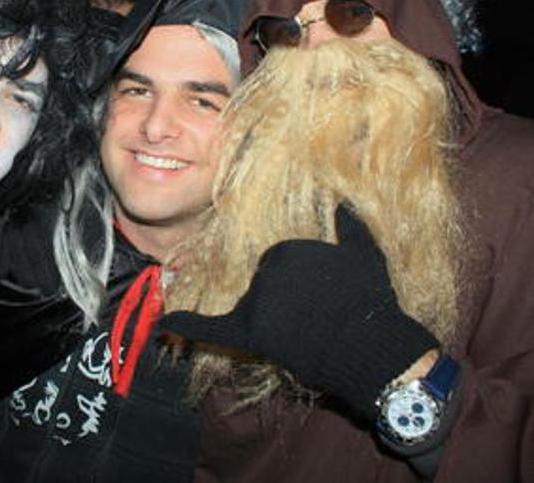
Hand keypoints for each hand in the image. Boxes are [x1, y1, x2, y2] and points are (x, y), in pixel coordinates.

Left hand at [161, 205, 437, 420]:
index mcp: (287, 246)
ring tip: (311, 328)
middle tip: (321, 313)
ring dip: (276, 316)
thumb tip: (342, 190)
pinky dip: (187, 325)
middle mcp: (266, 269)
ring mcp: (257, 301)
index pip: (279, 259)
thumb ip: (349, 219)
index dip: (304, 279)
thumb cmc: (370, 299)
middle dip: (288, 296)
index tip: (327, 292)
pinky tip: (168, 323)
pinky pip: (211, 328)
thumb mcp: (364, 251)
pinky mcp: (251, 333)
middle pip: (265, 280)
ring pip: (255, 303)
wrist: (371, 349)